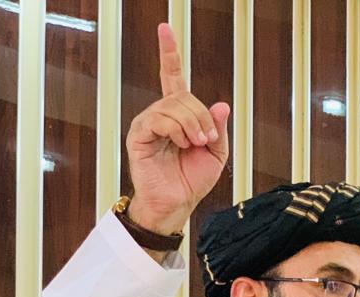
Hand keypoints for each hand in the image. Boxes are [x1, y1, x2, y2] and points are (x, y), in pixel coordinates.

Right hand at [125, 23, 230, 235]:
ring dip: (192, 124)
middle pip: (183, 95)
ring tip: (195, 144)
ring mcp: (148, 123)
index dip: (168, 53)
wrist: (177, 204)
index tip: (165, 29)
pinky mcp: (138, 135)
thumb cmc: (192, 180)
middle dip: (202, 116)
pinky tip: (181, 144)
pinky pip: (159, 119)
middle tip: (206, 138)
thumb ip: (219, 128)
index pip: (172, 77)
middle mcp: (160, 114)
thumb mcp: (217, 153)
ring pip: (174, 106)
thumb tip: (221, 105)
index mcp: (178, 115)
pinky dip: (177, 130)